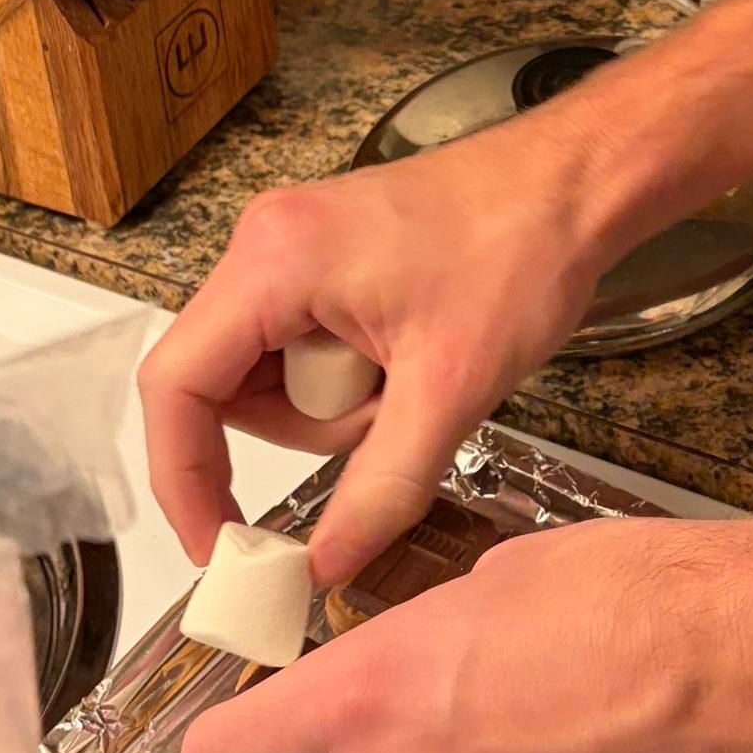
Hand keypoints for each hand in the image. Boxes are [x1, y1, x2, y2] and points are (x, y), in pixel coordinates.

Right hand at [138, 112, 637, 587]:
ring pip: (269, 375)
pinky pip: (302, 347)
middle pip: (225, 386)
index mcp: (274, 262)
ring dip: (335, 405)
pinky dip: (350, 377)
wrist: (576, 185)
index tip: (220, 547)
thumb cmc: (522, 250)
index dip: (184, 478)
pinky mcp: (324, 259)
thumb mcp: (450, 391)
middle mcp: (265, 245)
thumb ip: (379, 489)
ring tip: (416, 377)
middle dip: (305, 427)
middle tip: (388, 419)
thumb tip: (322, 568)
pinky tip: (412, 359)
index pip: (176, 387)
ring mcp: (292, 248)